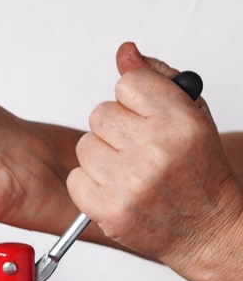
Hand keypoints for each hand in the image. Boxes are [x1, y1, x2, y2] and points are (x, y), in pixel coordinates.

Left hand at [67, 42, 242, 280]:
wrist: (206, 228)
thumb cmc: (198, 171)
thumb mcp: (190, 115)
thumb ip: (156, 79)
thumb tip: (125, 52)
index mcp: (180, 122)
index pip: (127, 84)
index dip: (134, 100)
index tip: (146, 116)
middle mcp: (155, 151)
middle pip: (99, 114)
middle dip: (115, 129)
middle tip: (137, 148)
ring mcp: (130, 183)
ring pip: (85, 146)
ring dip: (101, 156)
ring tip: (129, 171)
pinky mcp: (109, 209)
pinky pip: (76, 178)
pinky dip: (90, 184)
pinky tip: (117, 190)